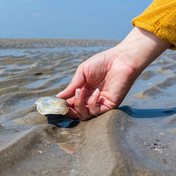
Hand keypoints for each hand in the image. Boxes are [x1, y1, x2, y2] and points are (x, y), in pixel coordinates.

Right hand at [56, 27, 170, 119]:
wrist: (121, 60)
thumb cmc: (102, 62)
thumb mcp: (82, 72)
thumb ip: (72, 86)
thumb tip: (58, 98)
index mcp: (83, 91)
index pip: (70, 103)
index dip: (62, 105)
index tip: (55, 103)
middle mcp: (90, 99)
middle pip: (75, 113)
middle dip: (68, 110)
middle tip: (65, 104)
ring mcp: (99, 103)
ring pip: (84, 115)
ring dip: (79, 105)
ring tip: (81, 92)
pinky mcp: (109, 106)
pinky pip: (96, 112)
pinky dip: (93, 103)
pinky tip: (96, 92)